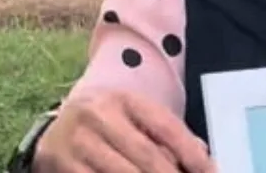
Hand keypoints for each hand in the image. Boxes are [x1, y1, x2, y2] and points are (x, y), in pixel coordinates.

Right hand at [33, 91, 213, 172]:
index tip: (209, 171)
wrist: (56, 127)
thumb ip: (166, 134)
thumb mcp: (135, 117)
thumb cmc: (109, 124)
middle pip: (147, 155)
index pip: (166, 126)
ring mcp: (78, 142)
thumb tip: (201, 156)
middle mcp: (99, 115)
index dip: (191, 153)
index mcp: (125, 99)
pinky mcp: (62, 165)